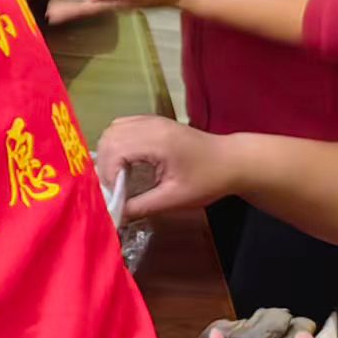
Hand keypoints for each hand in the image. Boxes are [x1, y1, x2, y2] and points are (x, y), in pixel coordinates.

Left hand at [46, 0, 199, 25]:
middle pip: (86, 9)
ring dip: (77, 7)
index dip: (68, 11)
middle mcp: (116, 4)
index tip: (50, 15)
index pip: (86, 8)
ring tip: (62, 7)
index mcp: (115, 3)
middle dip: (68, 11)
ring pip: (93, 5)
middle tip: (48, 13)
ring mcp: (122, 1)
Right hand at [94, 115, 236, 219]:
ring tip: (117, 175)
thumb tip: (114, 216)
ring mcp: (151, 120)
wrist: (232, 160)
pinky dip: (115, 143)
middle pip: (109, 137)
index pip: (114, 151)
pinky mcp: (153, 122)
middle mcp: (150, 125)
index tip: (116, 195)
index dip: (108, 175)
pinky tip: (124, 161)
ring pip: (112, 129)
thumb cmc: (207, 180)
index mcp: (157, 141)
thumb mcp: (174, 199)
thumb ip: (141, 206)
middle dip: (104, 164)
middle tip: (114, 187)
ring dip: (108, 152)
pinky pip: (122, 126)